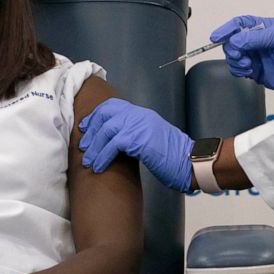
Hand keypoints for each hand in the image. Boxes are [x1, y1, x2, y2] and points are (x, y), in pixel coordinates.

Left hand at [79, 98, 193, 192]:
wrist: (190, 162)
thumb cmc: (174, 157)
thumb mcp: (152, 139)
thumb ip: (135, 135)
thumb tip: (117, 143)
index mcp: (142, 114)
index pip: (112, 106)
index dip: (96, 116)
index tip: (85, 128)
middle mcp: (139, 116)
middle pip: (105, 114)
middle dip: (91, 131)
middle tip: (83, 147)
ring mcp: (139, 126)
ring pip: (106, 130)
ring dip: (94, 148)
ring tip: (88, 162)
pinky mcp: (139, 139)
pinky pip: (113, 145)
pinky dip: (102, 156)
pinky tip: (99, 167)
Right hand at [211, 15, 273, 98]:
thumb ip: (257, 38)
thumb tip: (235, 41)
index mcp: (265, 27)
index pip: (240, 24)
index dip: (226, 29)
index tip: (216, 37)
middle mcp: (258, 41)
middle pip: (233, 41)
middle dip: (231, 48)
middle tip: (240, 55)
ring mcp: (257, 56)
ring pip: (234, 56)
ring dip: (235, 60)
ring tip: (247, 65)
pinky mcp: (257, 71)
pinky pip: (239, 69)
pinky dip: (238, 70)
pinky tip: (248, 71)